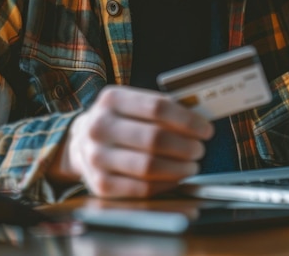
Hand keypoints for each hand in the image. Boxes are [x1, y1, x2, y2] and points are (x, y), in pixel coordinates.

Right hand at [50, 85, 213, 197]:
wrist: (82, 141)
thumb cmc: (120, 120)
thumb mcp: (133, 102)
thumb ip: (163, 107)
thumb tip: (200, 119)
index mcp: (112, 99)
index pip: (158, 107)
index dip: (187, 120)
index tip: (206, 129)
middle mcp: (99, 127)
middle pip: (155, 138)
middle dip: (186, 146)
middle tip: (200, 149)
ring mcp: (97, 157)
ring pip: (149, 166)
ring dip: (179, 167)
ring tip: (192, 164)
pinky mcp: (99, 184)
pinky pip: (141, 189)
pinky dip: (165, 184)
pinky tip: (176, 178)